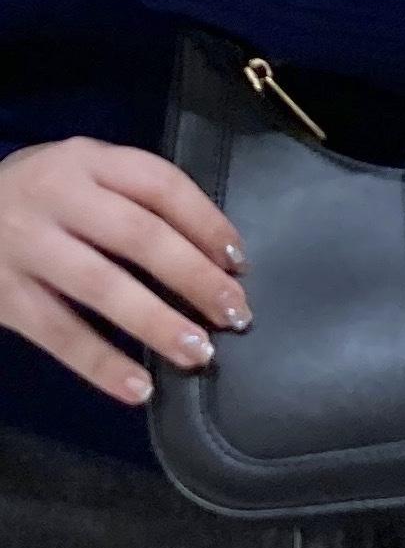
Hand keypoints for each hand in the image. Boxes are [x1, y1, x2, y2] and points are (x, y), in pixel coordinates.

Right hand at [0, 139, 251, 403]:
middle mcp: (56, 195)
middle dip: (194, 277)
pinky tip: (138, 388)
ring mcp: (26, 245)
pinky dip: (101, 363)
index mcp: (87, 160)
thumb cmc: (37, 199)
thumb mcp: (81, 176)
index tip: (239, 262)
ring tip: (199, 352)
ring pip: (102, 286)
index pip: (159, 185)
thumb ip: (134, 200)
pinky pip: (58, 332)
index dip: (206, 223)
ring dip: (157, 322)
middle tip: (235, 314)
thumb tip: (213, 257)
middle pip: (139, 235)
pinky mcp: (3, 294)